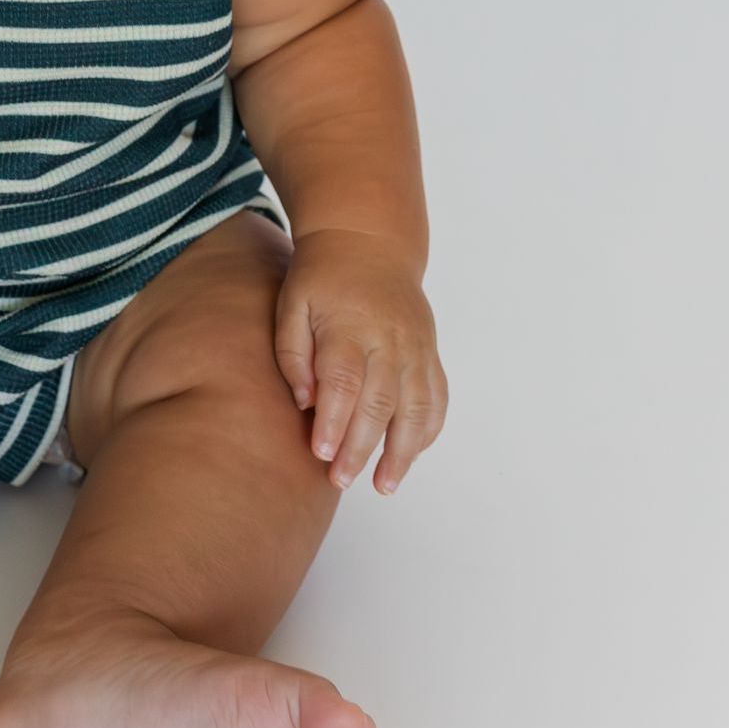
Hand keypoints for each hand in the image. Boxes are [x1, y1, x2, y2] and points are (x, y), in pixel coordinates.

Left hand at [273, 228, 448, 493]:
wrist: (368, 242)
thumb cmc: (322, 278)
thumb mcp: (292, 304)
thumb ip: (293, 354)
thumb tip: (306, 402)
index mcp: (350, 325)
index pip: (344, 380)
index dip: (334, 421)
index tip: (321, 454)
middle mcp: (389, 339)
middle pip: (380, 402)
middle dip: (361, 447)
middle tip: (340, 480)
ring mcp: (416, 347)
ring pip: (417, 408)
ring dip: (402, 451)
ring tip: (384, 485)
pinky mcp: (430, 353)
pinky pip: (436, 398)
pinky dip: (427, 431)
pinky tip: (410, 455)